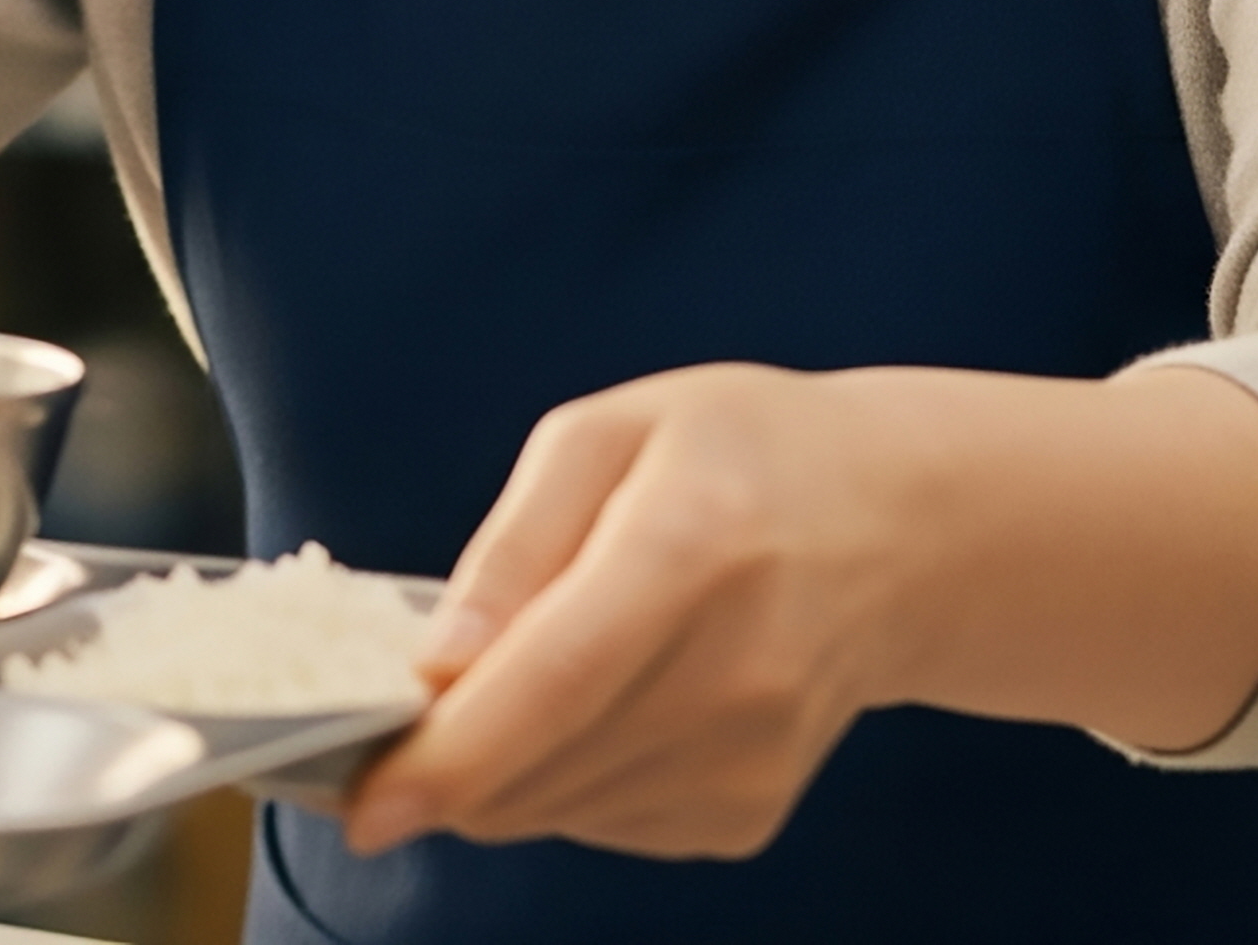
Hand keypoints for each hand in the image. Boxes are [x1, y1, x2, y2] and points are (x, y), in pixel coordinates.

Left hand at [343, 362, 1257, 861]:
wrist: (896, 531)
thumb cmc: (734, 457)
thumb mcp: (604, 434)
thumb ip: (511, 547)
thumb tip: (436, 666)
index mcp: (692, 548)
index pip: (556, 681)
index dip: (450, 755)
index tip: (361, 800)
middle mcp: (737, 672)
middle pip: (544, 766)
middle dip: (438, 766)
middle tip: (387, 719)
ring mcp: (753, 758)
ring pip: (557, 809)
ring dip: (494, 770)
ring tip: (510, 677)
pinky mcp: (750, 813)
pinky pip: (600, 823)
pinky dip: (558, 780)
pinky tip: (593, 703)